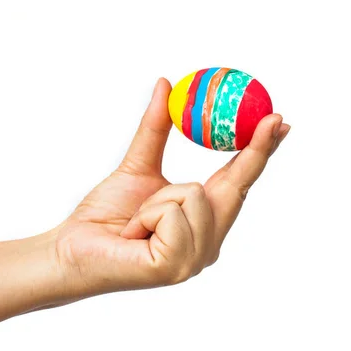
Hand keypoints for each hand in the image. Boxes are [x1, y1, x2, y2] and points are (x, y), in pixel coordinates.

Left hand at [53, 78, 289, 296]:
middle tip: (279, 117)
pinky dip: (145, 214)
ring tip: (137, 222)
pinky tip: (134, 236)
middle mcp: (208, 244)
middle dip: (254, 150)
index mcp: (202, 221)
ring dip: (155, 199)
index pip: (237, 181)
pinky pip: (171, 211)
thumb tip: (165, 84)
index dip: (259, 152)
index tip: (278, 122)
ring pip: (193, 192)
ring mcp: (195, 259)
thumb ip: (155, 130)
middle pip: (234, 186)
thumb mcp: (137, 165)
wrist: (71, 248)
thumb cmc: (105, 215)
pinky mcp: (176, 266)